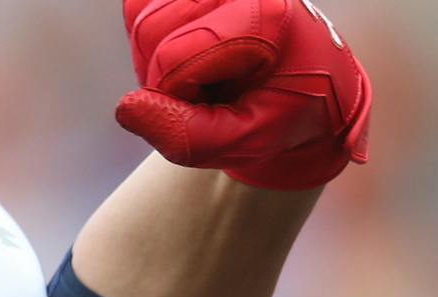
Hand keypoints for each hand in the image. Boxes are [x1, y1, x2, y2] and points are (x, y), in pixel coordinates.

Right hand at [114, 0, 371, 190]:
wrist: (311, 90)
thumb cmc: (282, 116)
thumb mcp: (249, 142)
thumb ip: (191, 136)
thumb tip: (127, 109)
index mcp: (265, 14)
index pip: (175, 56)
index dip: (177, 100)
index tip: (214, 113)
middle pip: (152, 31)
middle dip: (164, 80)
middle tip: (205, 99)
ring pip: (141, 19)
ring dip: (156, 64)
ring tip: (200, 80)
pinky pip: (138, 9)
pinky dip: (150, 45)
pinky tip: (186, 60)